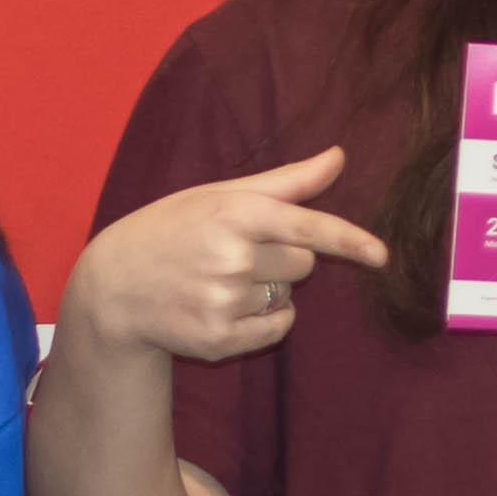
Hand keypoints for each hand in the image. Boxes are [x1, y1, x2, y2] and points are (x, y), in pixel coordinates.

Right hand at [65, 147, 391, 363]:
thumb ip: (286, 182)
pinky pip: (276, 328)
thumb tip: (339, 156)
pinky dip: (263, 320)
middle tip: (234, 253)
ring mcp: (224, 301)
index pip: (309, 228)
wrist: (115, 286)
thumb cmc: (173, 230)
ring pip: (287, 295)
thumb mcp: (220, 196)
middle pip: (304, 264)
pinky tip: (222, 306)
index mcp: (236, 213)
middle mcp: (232, 257)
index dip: (350, 241)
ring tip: (217, 280)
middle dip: (281, 258)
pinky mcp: (220, 338)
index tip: (381, 255)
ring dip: (265, 289)